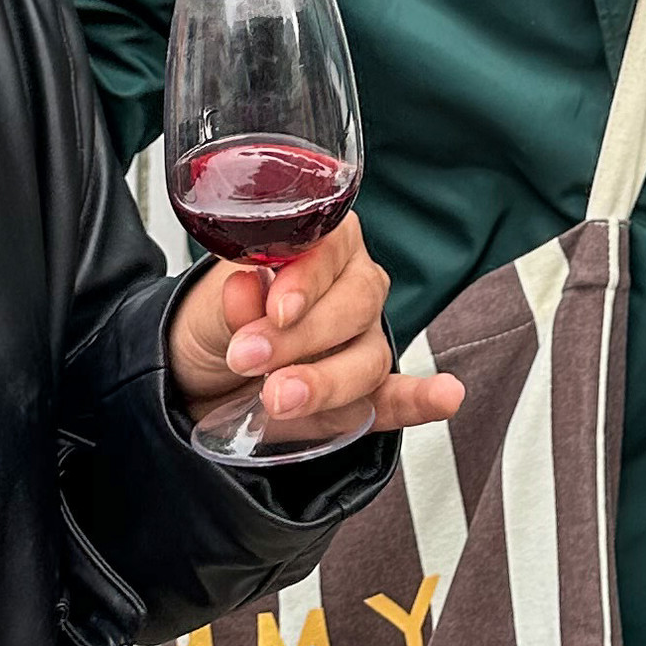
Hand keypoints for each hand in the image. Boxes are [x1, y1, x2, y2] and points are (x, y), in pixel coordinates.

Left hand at [167, 216, 463, 450]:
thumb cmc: (213, 322)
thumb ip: (231, 299)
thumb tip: (247, 290)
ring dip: (327, 381)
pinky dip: (422, 400)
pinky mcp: (364, 394)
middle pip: (357, 304)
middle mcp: (353, 285)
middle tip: (250, 360)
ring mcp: (364, 341)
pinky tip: (446, 396)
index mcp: (320, 245)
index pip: (331, 249)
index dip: (308, 280)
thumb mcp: (208, 305)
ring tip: (279, 399)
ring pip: (368, 357)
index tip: (276, 309)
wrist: (199, 374)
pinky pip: (399, 397)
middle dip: (303, 337)